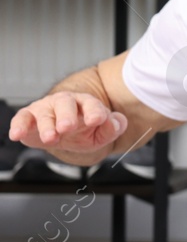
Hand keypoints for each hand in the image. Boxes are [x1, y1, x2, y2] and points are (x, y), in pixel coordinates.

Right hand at [8, 92, 128, 163]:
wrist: (66, 134)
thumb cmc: (84, 131)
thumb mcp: (102, 133)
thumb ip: (113, 128)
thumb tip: (115, 123)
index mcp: (86, 103)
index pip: (92, 104)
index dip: (95, 111)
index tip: (97, 120)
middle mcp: (65, 103)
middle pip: (65, 103)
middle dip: (66, 115)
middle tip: (68, 127)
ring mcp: (46, 109)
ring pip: (45, 113)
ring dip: (46, 126)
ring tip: (50, 138)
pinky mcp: (29, 117)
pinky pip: (22, 119)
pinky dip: (18, 126)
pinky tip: (16, 135)